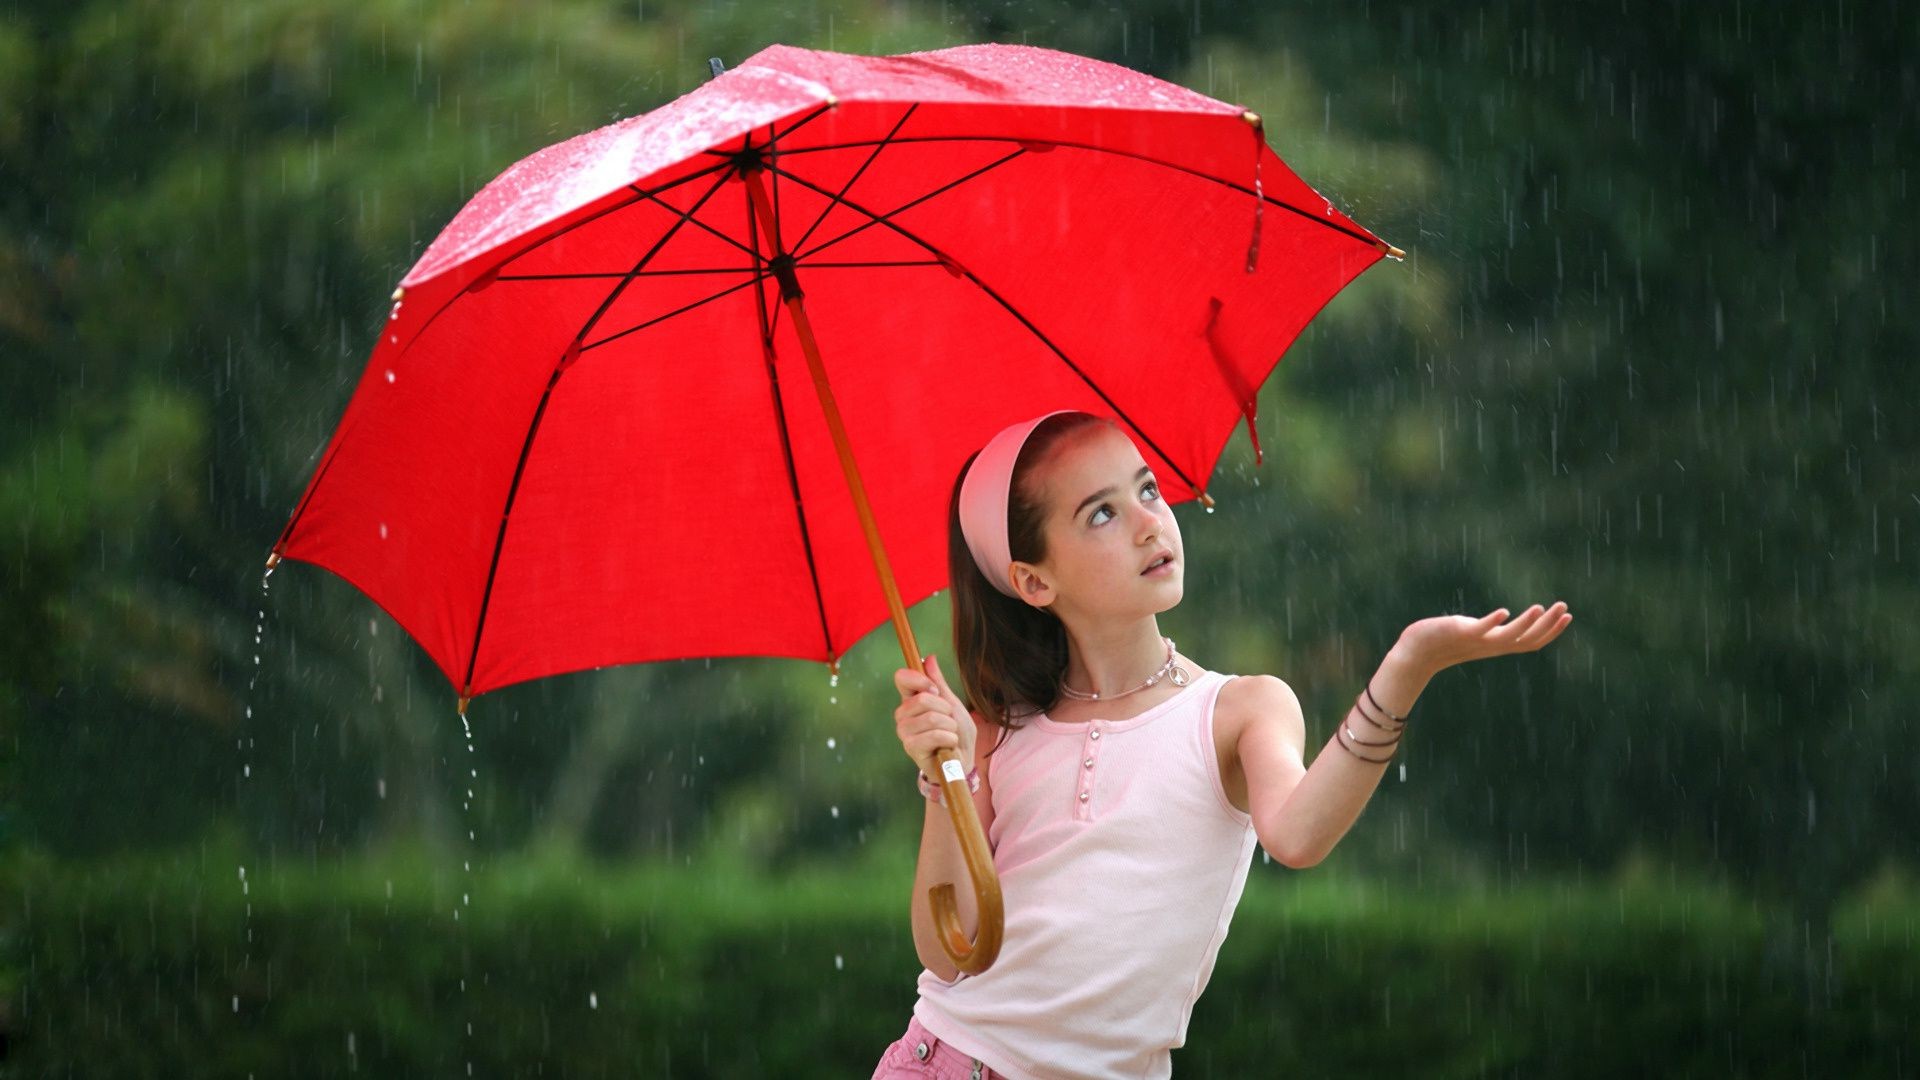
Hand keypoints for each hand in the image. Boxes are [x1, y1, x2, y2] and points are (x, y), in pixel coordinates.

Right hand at [893, 653, 976, 780]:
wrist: (963, 761)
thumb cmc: (957, 733)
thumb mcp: (952, 704)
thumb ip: (939, 683)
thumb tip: (928, 658)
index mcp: (911, 700)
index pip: (902, 678)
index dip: (920, 679)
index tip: (935, 690)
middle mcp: (902, 714)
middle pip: (923, 698)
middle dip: (946, 710)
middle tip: (949, 722)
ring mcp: (904, 731)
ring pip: (932, 717)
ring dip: (950, 727)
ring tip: (950, 736)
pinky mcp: (911, 747)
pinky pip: (936, 734)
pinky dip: (950, 739)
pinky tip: (948, 746)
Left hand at [1395, 602, 1571, 673]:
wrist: (1417, 654)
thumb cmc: (1444, 642)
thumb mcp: (1474, 635)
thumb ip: (1490, 630)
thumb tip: (1502, 620)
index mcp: (1496, 645)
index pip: (1531, 642)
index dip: (1551, 631)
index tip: (1567, 616)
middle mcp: (1491, 646)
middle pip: (1527, 639)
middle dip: (1548, 625)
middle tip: (1565, 608)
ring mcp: (1477, 640)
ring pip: (1509, 636)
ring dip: (1526, 623)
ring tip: (1541, 607)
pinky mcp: (1461, 632)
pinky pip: (1480, 629)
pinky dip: (1492, 622)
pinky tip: (1504, 611)